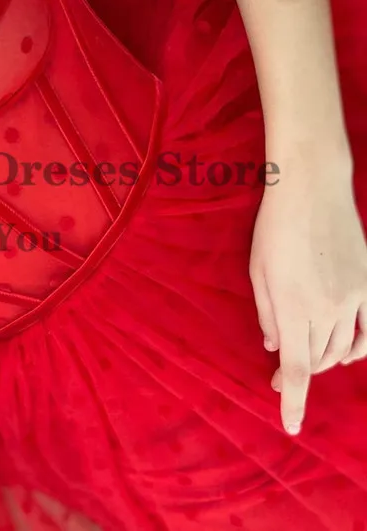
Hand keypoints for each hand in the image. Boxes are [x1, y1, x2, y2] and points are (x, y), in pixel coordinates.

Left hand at [250, 150, 366, 436]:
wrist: (312, 189)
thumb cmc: (274, 227)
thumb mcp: (257, 270)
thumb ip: (266, 312)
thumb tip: (273, 346)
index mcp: (292, 306)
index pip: (296, 369)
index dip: (293, 401)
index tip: (290, 425)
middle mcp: (325, 309)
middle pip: (318, 360)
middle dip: (301, 372)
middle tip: (282, 371)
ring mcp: (352, 299)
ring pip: (343, 349)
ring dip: (325, 359)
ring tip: (308, 355)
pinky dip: (359, 349)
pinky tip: (349, 354)